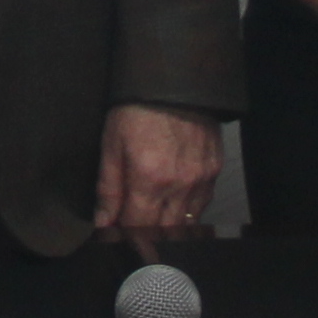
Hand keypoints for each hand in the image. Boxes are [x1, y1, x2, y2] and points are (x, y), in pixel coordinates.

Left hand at [95, 104, 221, 254]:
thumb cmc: (136, 110)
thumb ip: (108, 189)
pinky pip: (201, 205)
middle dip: (146, 237)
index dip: (124, 237)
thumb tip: (104, 223)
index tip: (115, 236)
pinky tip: (174, 206)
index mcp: (149, 180)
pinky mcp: (214, 171)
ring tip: (153, 221)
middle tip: (133, 231)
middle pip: (163, 232)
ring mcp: (200, 180)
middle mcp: (179, 186)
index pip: (137, 228)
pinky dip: (186, 212)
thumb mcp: (112, 144)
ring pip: (185, 223)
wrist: (175, 81)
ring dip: (167, 228)